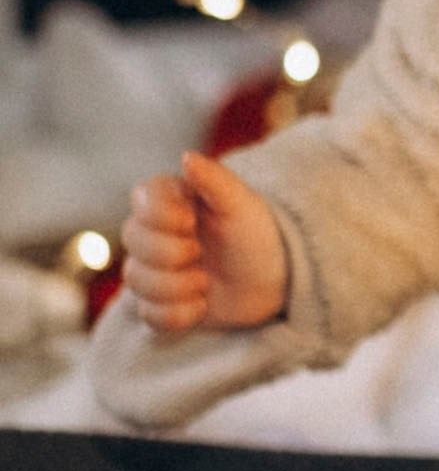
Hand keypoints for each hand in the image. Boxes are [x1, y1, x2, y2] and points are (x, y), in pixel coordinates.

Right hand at [121, 150, 288, 333]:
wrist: (275, 279)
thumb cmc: (257, 234)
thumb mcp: (242, 204)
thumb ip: (215, 179)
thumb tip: (186, 156)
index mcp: (173, 200)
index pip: (141, 197)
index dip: (161, 215)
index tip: (190, 221)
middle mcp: (156, 232)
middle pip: (131, 240)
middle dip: (170, 253)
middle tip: (201, 254)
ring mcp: (154, 269)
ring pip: (135, 280)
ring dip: (176, 286)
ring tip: (205, 282)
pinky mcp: (159, 303)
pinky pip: (148, 314)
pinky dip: (178, 314)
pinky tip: (201, 305)